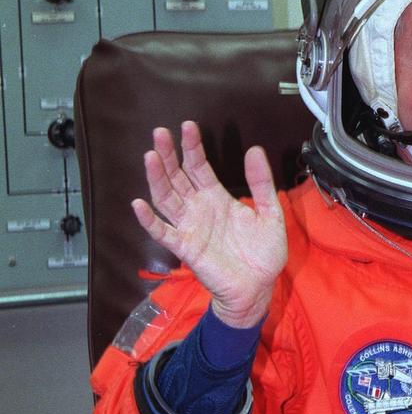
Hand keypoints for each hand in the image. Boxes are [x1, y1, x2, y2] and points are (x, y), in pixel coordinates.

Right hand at [132, 121, 287, 327]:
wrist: (259, 287)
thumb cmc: (263, 253)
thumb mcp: (269, 213)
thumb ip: (261, 183)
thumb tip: (255, 150)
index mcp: (217, 198)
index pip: (199, 167)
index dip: (192, 147)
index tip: (187, 126)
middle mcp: (199, 209)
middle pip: (177, 177)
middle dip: (168, 155)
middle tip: (160, 133)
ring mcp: (189, 227)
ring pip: (167, 198)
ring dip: (157, 178)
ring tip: (150, 156)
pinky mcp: (185, 247)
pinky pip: (163, 232)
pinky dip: (150, 220)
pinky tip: (139, 204)